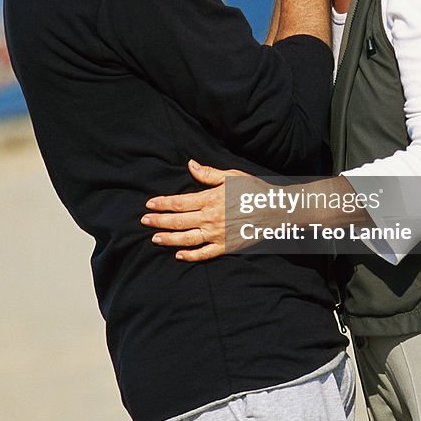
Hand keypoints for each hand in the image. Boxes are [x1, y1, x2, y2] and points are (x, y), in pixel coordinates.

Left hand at [141, 159, 256, 262]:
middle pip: (179, 221)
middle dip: (159, 221)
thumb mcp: (232, 176)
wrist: (275, 210)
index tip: (149, 204)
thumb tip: (190, 165)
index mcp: (211, 199)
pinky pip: (205, 253)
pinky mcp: (226, 246)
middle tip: (144, 221)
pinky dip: (191, 255)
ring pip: (188, 238)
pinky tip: (179, 255)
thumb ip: (209, 174)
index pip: (180, 202)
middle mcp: (211, 218)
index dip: (163, 203)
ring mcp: (218, 234)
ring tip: (155, 239)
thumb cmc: (253, 190)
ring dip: (169, 239)